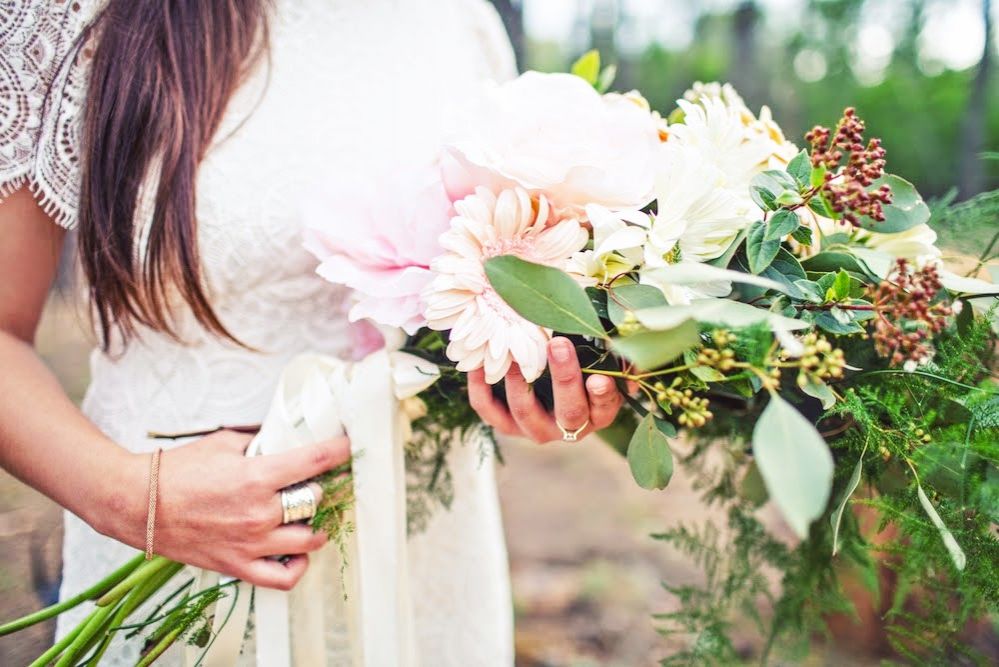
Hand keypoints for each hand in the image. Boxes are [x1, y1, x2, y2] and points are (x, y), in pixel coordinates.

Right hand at [93, 430, 350, 589]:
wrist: (139, 504)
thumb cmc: (179, 471)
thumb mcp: (224, 443)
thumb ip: (260, 442)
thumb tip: (287, 438)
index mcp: (257, 476)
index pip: (316, 460)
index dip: (340, 450)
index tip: (350, 445)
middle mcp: (260, 512)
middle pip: (317, 500)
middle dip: (323, 487)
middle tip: (323, 480)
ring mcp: (251, 543)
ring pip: (310, 540)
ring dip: (317, 526)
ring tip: (311, 514)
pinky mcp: (238, 565)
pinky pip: (284, 577)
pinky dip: (299, 566)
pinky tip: (299, 552)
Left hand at [468, 336, 623, 443]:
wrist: (553, 386)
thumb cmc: (587, 364)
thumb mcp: (605, 358)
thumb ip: (617, 350)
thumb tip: (628, 336)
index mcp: (598, 414)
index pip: (604, 408)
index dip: (602, 396)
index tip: (599, 379)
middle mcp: (569, 428)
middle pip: (569, 412)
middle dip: (564, 378)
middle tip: (558, 344)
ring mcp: (536, 429)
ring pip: (525, 411)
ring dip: (519, 381)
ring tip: (514, 352)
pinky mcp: (507, 425)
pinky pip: (489, 410)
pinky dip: (480, 388)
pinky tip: (476, 363)